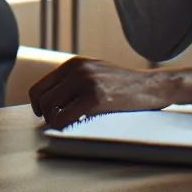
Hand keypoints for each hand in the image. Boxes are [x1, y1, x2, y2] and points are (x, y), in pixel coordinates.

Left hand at [27, 59, 191, 130]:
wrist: (153, 86)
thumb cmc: (124, 85)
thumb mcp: (95, 72)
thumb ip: (73, 81)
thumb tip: (48, 102)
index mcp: (74, 63)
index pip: (40, 86)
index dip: (38, 105)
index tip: (45, 114)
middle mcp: (76, 69)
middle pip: (41, 98)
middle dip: (46, 115)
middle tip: (58, 123)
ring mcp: (85, 82)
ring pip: (50, 109)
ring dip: (54, 122)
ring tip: (68, 125)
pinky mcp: (95, 98)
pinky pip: (64, 118)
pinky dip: (63, 127)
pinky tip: (75, 128)